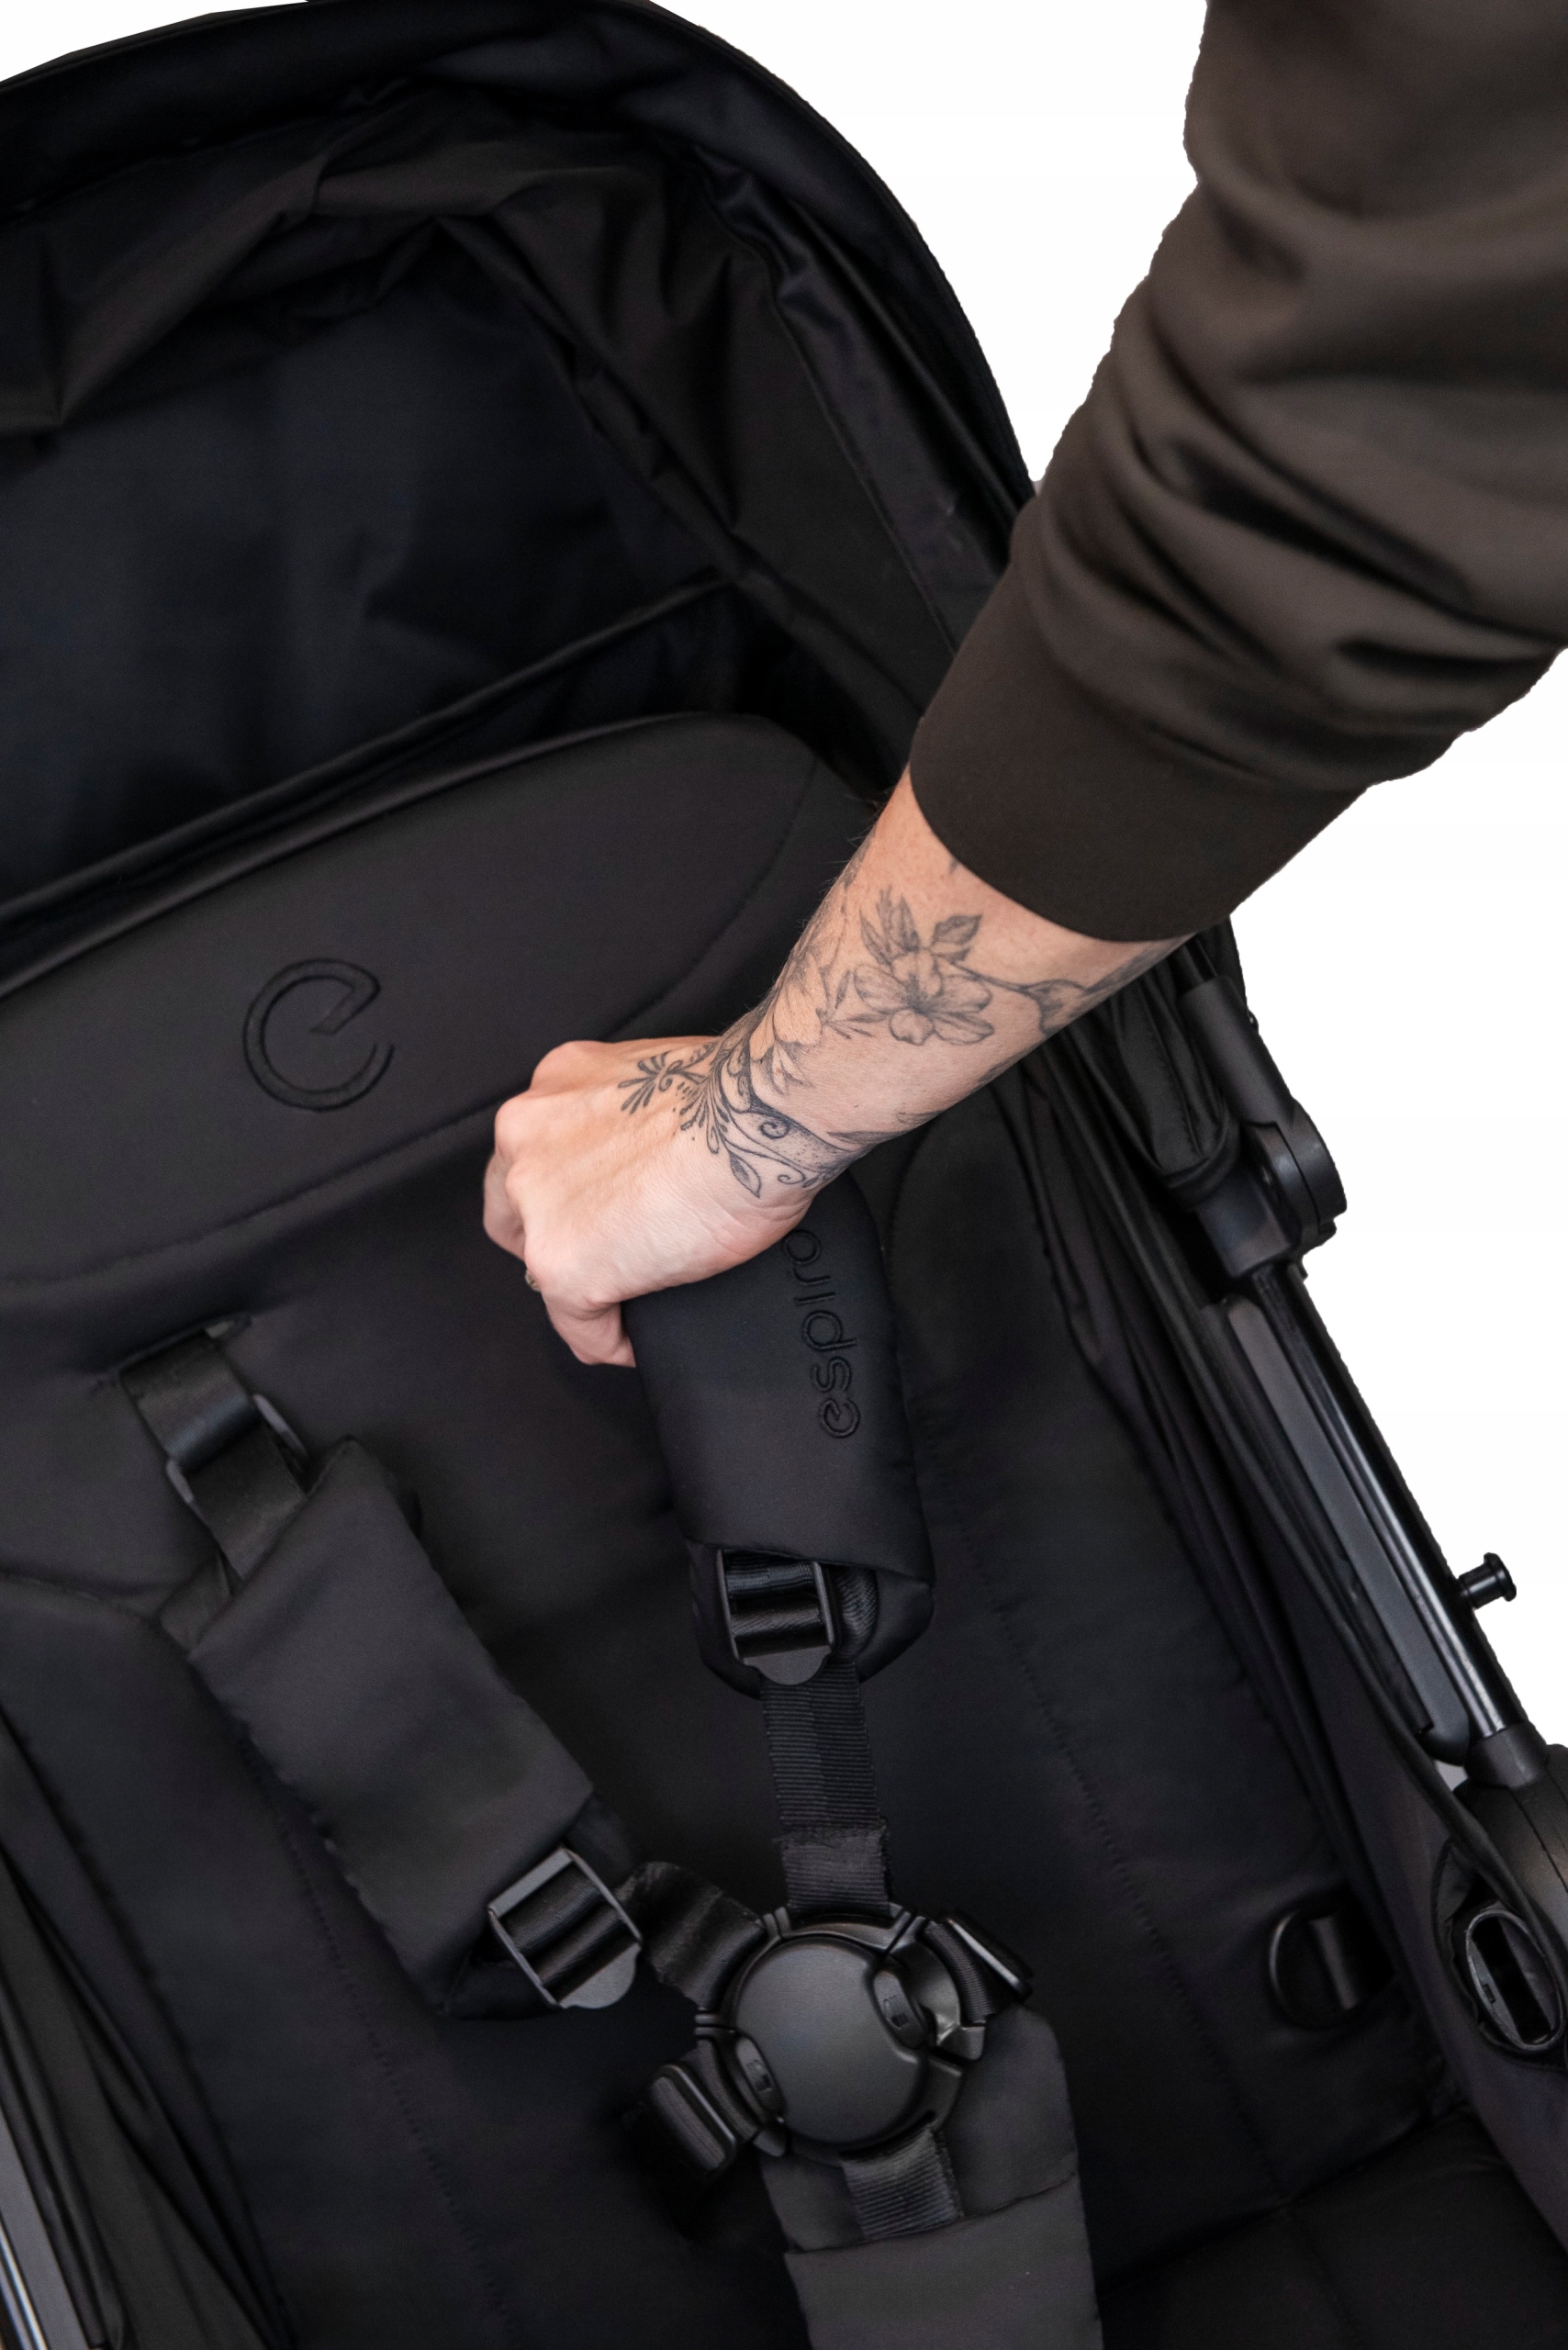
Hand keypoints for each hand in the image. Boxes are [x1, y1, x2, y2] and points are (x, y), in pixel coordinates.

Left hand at [484, 1036, 812, 1366]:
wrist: (755, 1120)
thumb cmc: (737, 1097)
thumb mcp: (661, 1081)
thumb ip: (633, 1116)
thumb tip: (659, 1153)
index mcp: (558, 1084)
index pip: (538, 1154)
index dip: (567, 1191)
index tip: (598, 1211)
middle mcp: (528, 1138)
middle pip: (516, 1210)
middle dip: (553, 1237)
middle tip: (603, 1255)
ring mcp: (539, 1204)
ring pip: (541, 1269)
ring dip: (579, 1287)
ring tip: (622, 1302)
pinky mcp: (563, 1265)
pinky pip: (578, 1325)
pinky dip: (608, 1340)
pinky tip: (637, 1340)